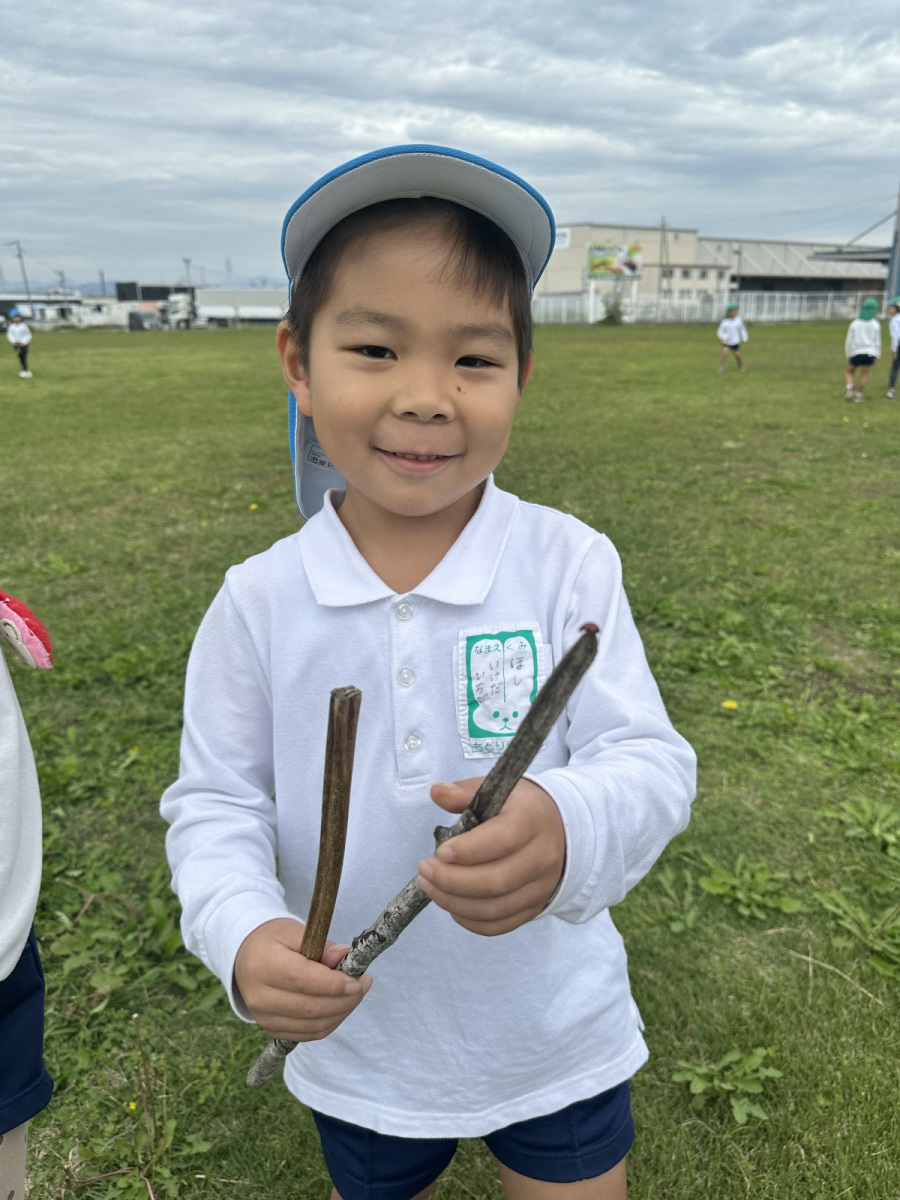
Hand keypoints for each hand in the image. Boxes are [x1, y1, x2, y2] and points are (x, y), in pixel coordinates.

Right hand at [233, 918, 372, 1040]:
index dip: (334, 984)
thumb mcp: (294, 931)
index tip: (359, 979)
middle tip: (364, 985)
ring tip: (356, 994)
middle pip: (309, 1008)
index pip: (302, 980)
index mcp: (263, 965)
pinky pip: (308, 1034)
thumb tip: (345, 956)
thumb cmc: (273, 940)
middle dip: (345, 1000)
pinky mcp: (271, 1029)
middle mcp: (259, 996)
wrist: (246, 956)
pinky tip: (341, 1006)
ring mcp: (263, 1017)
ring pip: (312, 1026)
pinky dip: (330, 1023)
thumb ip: (321, 945)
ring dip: (341, 1013)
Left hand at [416, 778, 565, 935]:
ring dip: (454, 902)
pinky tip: (451, 904)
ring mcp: (540, 886)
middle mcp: (542, 856)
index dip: (468, 850)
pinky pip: (500, 924)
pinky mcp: (534, 907)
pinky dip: (470, 920)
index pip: (503, 840)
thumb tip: (437, 792)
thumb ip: (465, 792)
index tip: (439, 852)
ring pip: (495, 908)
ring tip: (429, 886)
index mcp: (532, 820)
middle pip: (496, 881)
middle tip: (425, 871)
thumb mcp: (496, 791)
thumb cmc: (519, 809)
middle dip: (452, 881)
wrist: (558, 829)